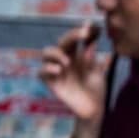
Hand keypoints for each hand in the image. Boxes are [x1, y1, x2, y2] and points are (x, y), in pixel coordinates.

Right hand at [39, 22, 108, 137]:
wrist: (94, 109)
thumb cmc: (96, 89)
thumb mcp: (97, 71)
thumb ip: (92, 58)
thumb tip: (90, 43)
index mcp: (76, 54)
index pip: (75, 38)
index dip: (81, 31)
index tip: (91, 28)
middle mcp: (65, 60)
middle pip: (61, 41)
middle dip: (71, 36)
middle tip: (84, 35)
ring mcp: (57, 71)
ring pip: (46, 53)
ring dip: (56, 53)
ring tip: (67, 62)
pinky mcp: (52, 84)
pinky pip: (41, 73)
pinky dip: (48, 68)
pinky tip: (59, 71)